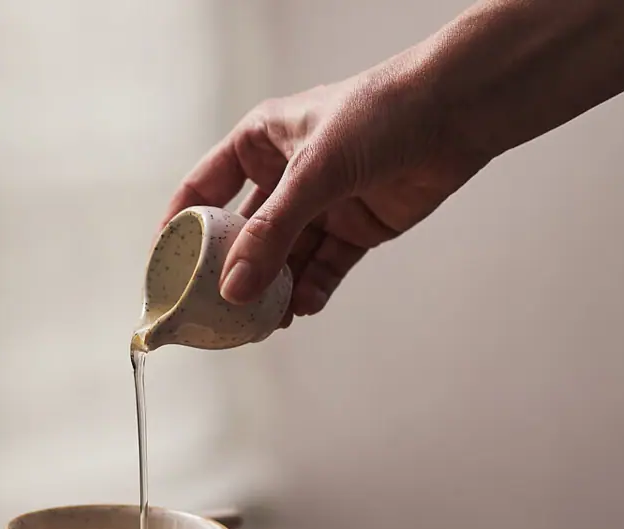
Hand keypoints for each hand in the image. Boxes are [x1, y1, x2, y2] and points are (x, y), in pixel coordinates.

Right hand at [160, 66, 486, 325]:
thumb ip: (272, 235)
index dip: (180, 230)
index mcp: (260, 142)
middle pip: (243, 234)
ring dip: (274, 290)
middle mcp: (285, 175)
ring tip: (261, 323)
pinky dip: (313, 290)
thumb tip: (234, 290)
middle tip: (214, 310)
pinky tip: (302, 309)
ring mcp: (320, 203)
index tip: (163, 271)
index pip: (202, 191)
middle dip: (231, 273)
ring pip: (285, 257)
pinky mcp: (355, 227)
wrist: (459, 111)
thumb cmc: (381, 113)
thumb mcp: (312, 173)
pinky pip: (324, 267)